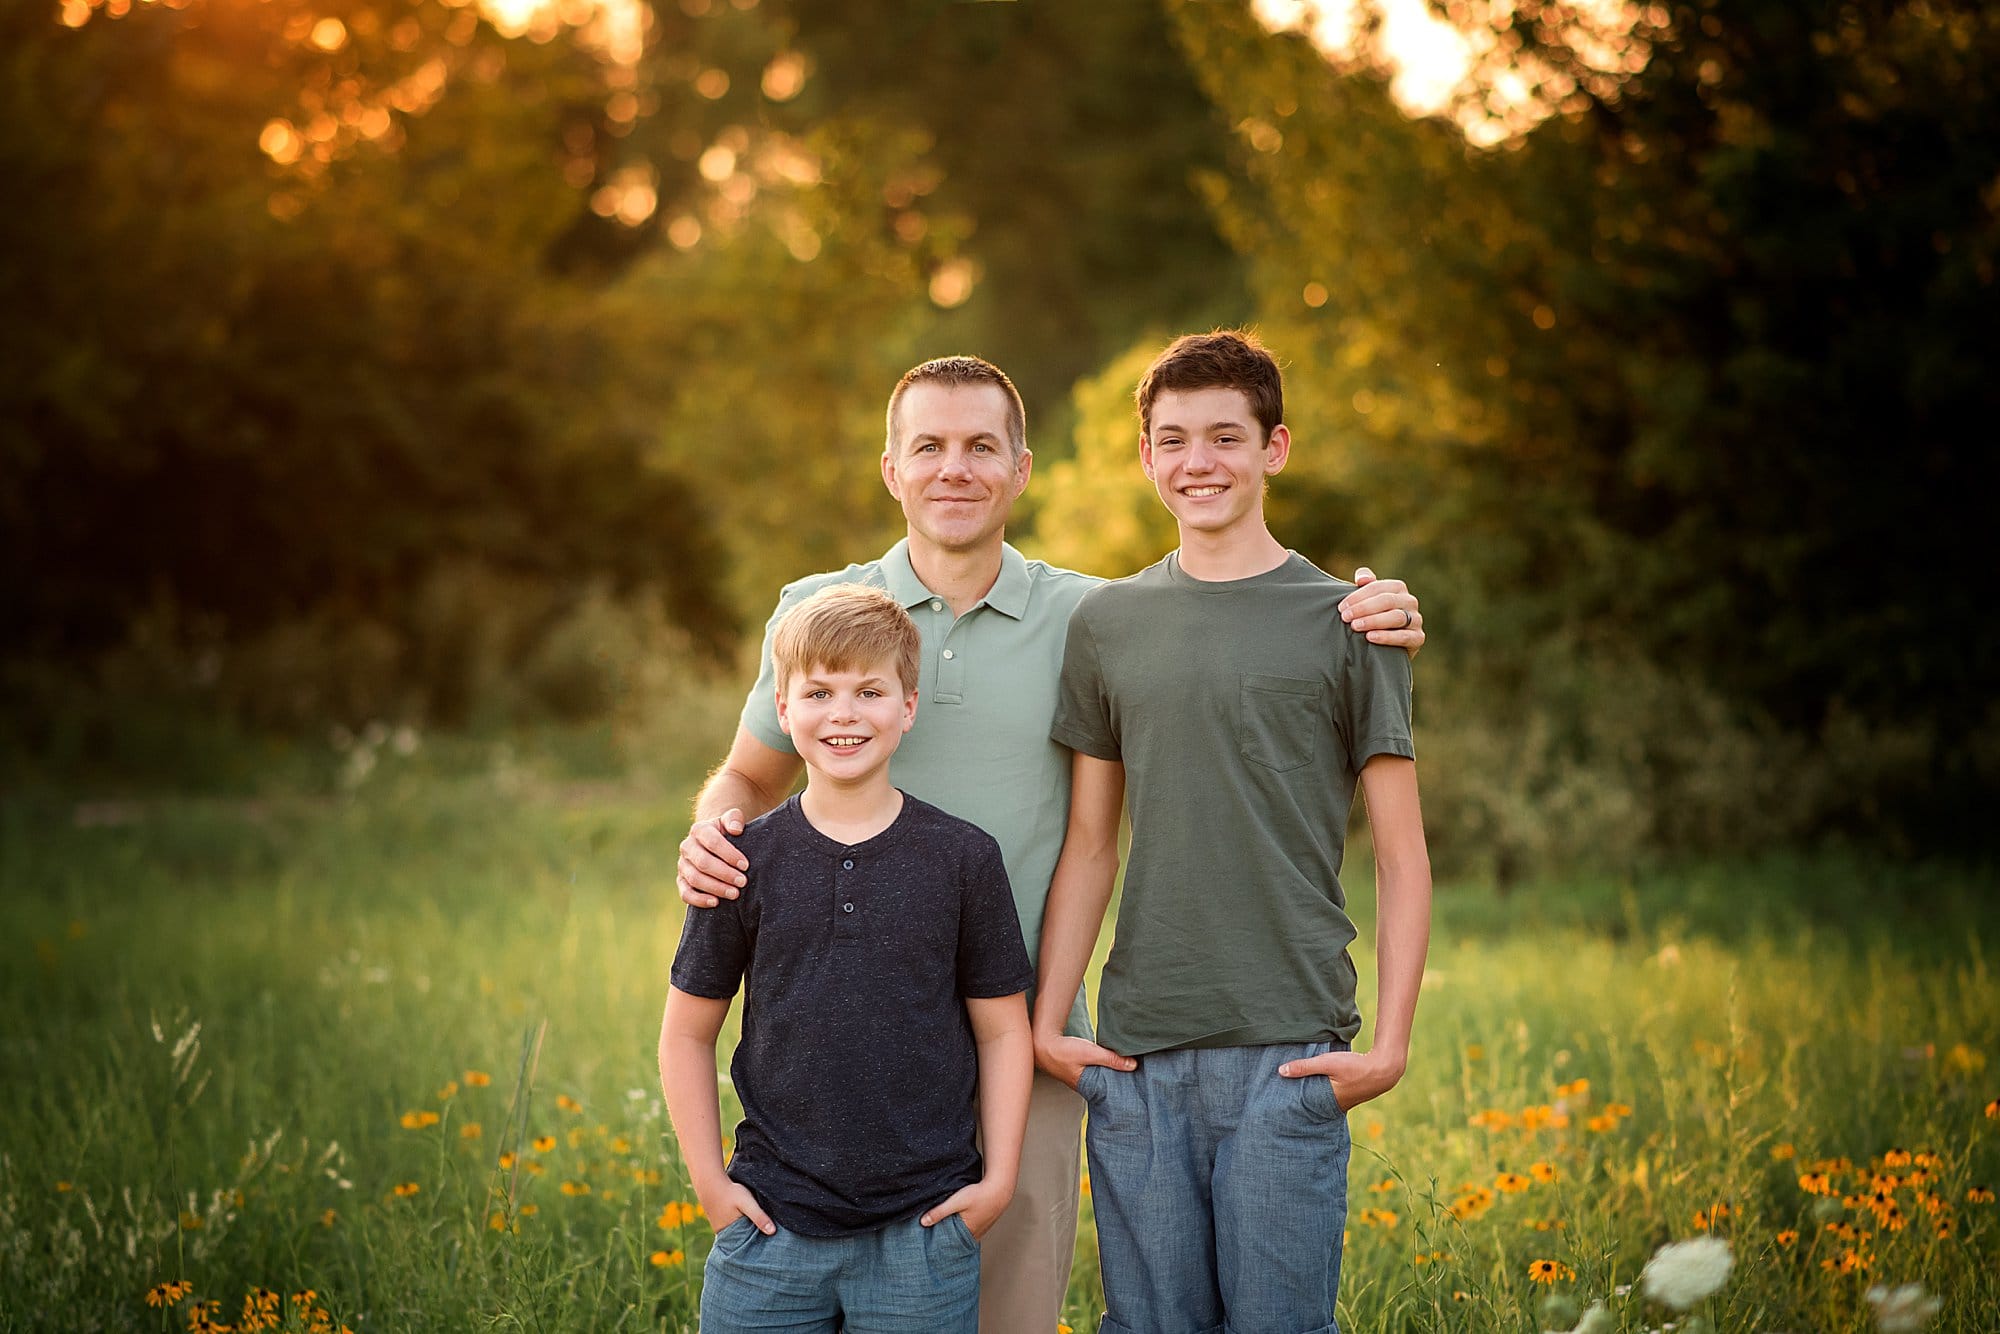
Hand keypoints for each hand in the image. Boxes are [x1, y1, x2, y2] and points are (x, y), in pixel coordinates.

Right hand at [677, 810, 749, 906]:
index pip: (713, 842)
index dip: (729, 854)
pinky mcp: (681, 881)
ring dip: (715, 888)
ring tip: (734, 894)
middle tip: (743, 882)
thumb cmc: (728, 833)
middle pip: (703, 862)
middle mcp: (687, 846)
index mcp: (699, 830)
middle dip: (725, 874)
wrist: (715, 844)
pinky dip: (699, 900)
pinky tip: (715, 903)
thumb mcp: (732, 821)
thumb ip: (734, 818)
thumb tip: (736, 829)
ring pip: (695, 879)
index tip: (746, 865)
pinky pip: (685, 893)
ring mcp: (682, 865)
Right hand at [699, 1179, 774, 1235]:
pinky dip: (740, 1225)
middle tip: (767, 1235)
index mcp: (732, 1235)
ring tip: (758, 1226)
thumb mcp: (747, 1203)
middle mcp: (725, 1235)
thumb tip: (772, 1232)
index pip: (749, 1245)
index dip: (759, 1242)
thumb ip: (759, 1217)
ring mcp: (721, 1230)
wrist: (710, 1182)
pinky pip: (733, 1228)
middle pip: (744, 1240)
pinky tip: (746, 1219)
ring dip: (747, 1230)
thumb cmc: (730, 1193)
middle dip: (754, 1238)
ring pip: (739, 1233)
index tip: (771, 1242)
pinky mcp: (719, 1223)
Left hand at [921, 1179, 1013, 1240]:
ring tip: (945, 1228)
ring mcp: (981, 1229)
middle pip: (956, 1239)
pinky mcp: (984, 1222)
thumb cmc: (980, 1194)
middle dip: (946, 1238)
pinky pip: (970, 1228)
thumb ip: (939, 1212)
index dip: (940, 1243)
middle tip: (934, 1236)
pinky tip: (959, 1220)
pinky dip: (963, 1226)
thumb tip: (923, 1222)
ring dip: (955, 1231)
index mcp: (967, 1233)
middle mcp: (975, 1234)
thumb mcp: (956, 1202)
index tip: (930, 1243)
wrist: (1000, 1187)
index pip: (950, 1244)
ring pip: (964, 1233)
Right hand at [1034, 1032, 1135, 1090]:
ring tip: (1128, 1069)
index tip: (1137, 1086)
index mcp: (1088, 1086)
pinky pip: (1096, 1070)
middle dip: (1120, 1082)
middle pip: (1107, 1085)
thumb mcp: (1090, 1053)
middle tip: (1137, 1078)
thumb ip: (1111, 1058)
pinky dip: (1104, 1066)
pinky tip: (1111, 1061)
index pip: (1110, 1092)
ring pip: (1101, 1077)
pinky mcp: (1079, 1068)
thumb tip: (1134, 1065)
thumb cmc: (1064, 1051)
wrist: (1042, 1043)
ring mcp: (1081, 1077)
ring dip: (1112, 1072)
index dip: (1123, 1089)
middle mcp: (1085, 1085)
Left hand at [1278, 1046, 1406, 1111]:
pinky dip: (1321, 1093)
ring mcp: (1343, 1103)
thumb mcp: (1327, 1063)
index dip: (1291, 1106)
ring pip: (1320, 1102)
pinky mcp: (1348, 1096)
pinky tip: (1315, 1088)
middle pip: (1311, 1107)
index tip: (1277, 1105)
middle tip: (1279, 1102)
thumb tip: (1281, 1071)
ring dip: (1310, 1097)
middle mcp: (1335, 1106)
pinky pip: (1329, 1097)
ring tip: (1293, 1094)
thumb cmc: (1355, 1066)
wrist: (1384, 1068)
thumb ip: (1305, 1067)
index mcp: (1328, 1102)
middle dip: (1299, 1104)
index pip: (1304, 1108)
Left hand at [1340, 567, 1424, 654]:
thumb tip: (1362, 578)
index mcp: (1398, 588)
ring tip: (1355, 626)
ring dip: (1373, 621)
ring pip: (1396, 617)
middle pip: (1386, 600)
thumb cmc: (1374, 617)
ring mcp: (1416, 619)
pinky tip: (1370, 637)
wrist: (1388, 648)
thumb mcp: (1369, 600)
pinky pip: (1404, 636)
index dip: (1358, 596)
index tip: (1342, 607)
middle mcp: (1410, 601)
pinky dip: (1386, 637)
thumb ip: (1366, 585)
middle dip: (1363, 608)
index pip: (1377, 587)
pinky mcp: (1418, 637)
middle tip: (1346, 617)